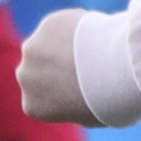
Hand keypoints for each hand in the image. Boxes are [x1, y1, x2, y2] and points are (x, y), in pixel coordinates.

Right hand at [14, 6, 98, 122]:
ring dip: (62, 45)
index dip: (62, 92)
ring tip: (91, 50)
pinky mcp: (47, 25)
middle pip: (38, 70)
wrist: (114, 70)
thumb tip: (75, 99)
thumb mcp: (87, 116)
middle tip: (86, 67)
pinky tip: (93, 36)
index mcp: (32, 106)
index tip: (82, 89)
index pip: (41, 99)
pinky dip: (74, 29)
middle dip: (55, 66)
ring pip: (46, 45)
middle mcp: (25, 77)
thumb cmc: (107, 100)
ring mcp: (33, 49)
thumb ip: (71, 106)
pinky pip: (61, 26)